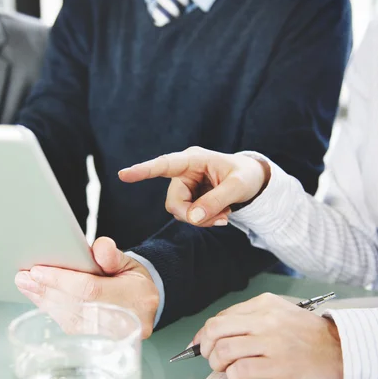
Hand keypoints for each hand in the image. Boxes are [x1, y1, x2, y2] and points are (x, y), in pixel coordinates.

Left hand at [14, 237, 158, 338]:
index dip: (62, 280)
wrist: (145, 307)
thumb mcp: (128, 262)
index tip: (38, 270)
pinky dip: (52, 311)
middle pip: (77, 307)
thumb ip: (112, 255)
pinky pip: (70, 328)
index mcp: (136, 298)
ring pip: (70, 321)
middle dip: (47, 291)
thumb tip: (99, 248)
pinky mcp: (98, 346)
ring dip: (45, 302)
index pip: (91, 290)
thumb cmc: (132, 282)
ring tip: (27, 285)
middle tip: (24, 278)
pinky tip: (39, 299)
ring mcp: (112, 339)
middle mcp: (125, 323)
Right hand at [118, 147, 270, 226]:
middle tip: (222, 218)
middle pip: (174, 201)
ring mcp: (184, 185)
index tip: (124, 175)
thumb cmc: (246, 176)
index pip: (164, 164)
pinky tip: (220, 215)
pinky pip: (187, 215)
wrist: (254, 180)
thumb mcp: (238, 187)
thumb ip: (215, 201)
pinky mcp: (188, 197)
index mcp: (193, 159)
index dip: (143, 170)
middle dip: (194, 215)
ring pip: (179, 211)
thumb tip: (192, 218)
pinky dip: (203, 220)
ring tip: (224, 214)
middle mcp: (184, 171)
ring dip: (201, 219)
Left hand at [192, 293, 342, 378]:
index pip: (220, 317)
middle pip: (215, 329)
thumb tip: (218, 332)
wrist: (342, 350)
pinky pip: (240, 369)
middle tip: (209, 357)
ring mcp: (271, 341)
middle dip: (204, 347)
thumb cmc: (310, 334)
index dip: (203, 334)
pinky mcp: (278, 364)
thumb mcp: (280, 313)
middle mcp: (264, 319)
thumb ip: (251, 318)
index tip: (199, 344)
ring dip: (216, 363)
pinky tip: (239, 377)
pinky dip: (232, 376)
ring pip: (223, 349)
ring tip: (225, 369)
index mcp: (263, 304)